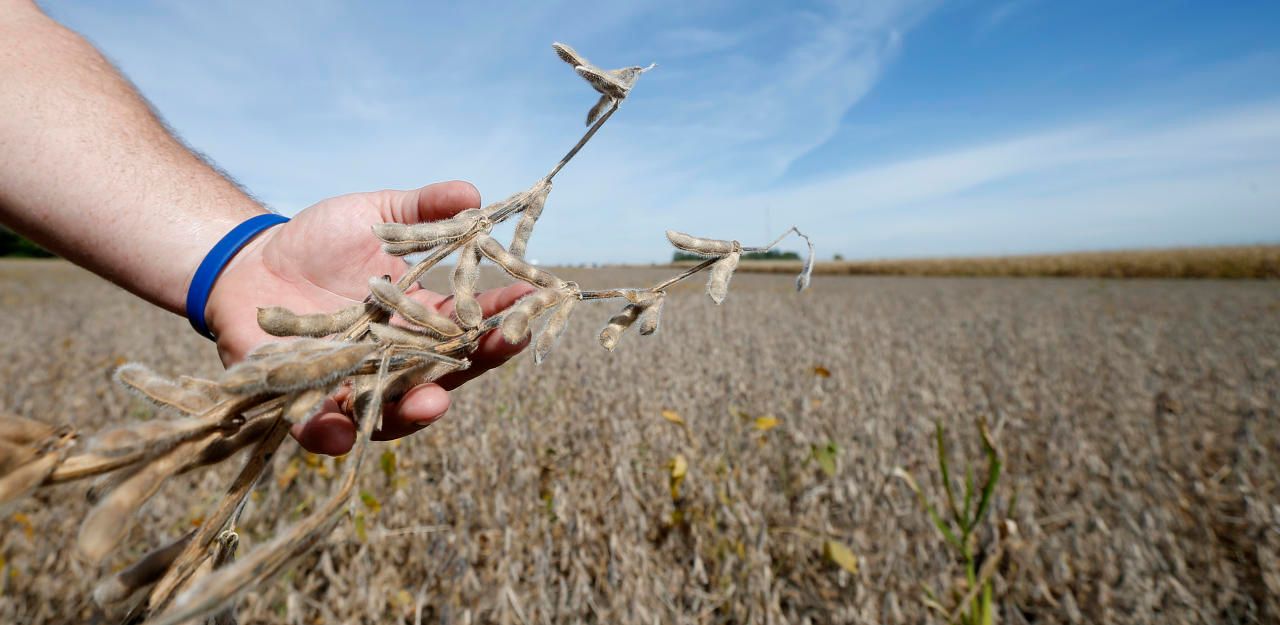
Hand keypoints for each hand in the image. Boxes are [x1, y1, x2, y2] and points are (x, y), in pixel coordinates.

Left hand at [204, 181, 533, 454]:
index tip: (534, 297)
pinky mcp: (305, 402)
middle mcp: (398, 360)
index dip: (504, 312)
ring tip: (432, 403)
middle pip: (448, 372)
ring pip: (393, 413)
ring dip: (415, 411)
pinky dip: (332, 434)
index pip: (472, 323)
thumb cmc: (320, 239)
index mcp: (420, 320)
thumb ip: (421, 209)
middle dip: (480, 361)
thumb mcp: (375, 214)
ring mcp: (355, 383)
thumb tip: (472, 193)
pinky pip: (321, 429)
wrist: (250, 261)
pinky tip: (342, 429)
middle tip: (508, 342)